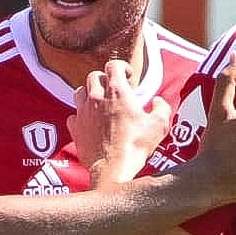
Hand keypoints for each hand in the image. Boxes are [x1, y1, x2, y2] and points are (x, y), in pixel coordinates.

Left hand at [75, 56, 173, 183]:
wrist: (114, 169)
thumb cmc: (136, 146)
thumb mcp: (159, 124)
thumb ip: (162, 107)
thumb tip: (158, 101)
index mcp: (117, 92)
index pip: (113, 65)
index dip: (122, 67)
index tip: (128, 76)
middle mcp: (96, 98)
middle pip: (94, 76)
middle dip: (104, 79)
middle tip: (114, 89)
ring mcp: (83, 114)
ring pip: (79, 92)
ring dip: (89, 93)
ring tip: (99, 102)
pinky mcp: (76, 130)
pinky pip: (73, 116)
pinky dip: (80, 116)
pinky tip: (89, 122)